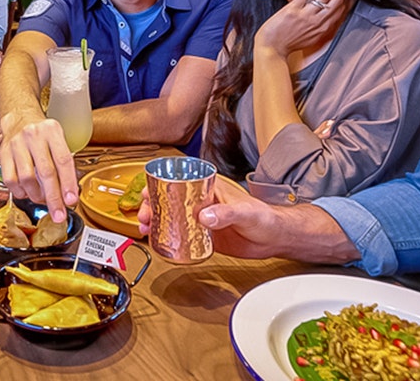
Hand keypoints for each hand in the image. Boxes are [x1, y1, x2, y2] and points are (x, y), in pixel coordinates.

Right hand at [0, 110, 77, 222]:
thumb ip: (64, 165)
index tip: (71, 200)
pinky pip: (10, 180)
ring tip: (42, 199)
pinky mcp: (3, 153)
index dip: (68, 183)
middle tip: (58, 214)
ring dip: (36, 196)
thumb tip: (69, 194)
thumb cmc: (42, 134)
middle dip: (53, 198)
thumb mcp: (58, 141)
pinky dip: (20, 192)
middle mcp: (34, 136)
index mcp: (52, 131)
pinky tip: (26, 192)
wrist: (19, 118)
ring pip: (27, 178)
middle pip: (45, 172)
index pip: (63, 160)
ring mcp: (16, 144)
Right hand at [137, 176, 287, 259]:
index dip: (160, 184)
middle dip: (152, 205)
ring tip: (146, 228)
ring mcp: (202, 218)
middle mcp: (203, 201)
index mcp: (210, 188)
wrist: (275, 239)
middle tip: (144, 214)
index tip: (146, 191)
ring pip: (173, 216)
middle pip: (170, 199)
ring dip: (157, 220)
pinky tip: (159, 240)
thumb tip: (204, 216)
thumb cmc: (265, 218)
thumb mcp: (245, 212)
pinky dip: (169, 236)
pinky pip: (182, 234)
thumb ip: (226, 213)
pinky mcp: (205, 236)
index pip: (180, 180)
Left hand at [254, 0, 347, 57]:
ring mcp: (306, 17)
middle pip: (338, 0)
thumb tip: (327, 10)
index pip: (343, 8)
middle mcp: (318, 23)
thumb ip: (321, 24)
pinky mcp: (293, 11)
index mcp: (325, 29)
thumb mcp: (312, 36)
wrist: (272, 48)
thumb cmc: (290, 42)